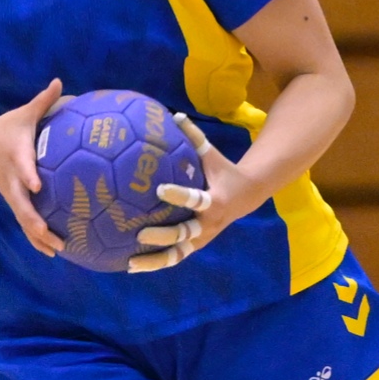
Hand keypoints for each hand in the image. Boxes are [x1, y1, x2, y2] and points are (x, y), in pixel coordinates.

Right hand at [0, 80, 65, 257]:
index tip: (36, 186)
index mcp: (16, 157)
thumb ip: (43, 100)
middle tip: (47, 232)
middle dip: (32, 219)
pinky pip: (25, 223)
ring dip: (37, 236)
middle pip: (20, 203)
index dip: (27, 176)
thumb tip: (60, 81)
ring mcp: (11, 193)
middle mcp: (13, 180)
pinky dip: (37, 238)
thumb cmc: (8, 128)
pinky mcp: (14, 202)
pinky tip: (52, 251)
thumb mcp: (23, 114)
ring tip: (57, 250)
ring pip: (23, 218)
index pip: (22, 167)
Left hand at [129, 115, 256, 273]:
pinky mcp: (196, 245)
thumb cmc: (223, 171)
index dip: (179, 195)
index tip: (159, 189)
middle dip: (163, 236)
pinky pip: (175, 257)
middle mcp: (208, 224)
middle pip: (184, 234)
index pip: (195, 199)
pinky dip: (156, 263)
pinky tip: (132, 266)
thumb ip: (194, 136)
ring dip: (155, 260)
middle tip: (140, 233)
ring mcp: (202, 238)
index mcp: (214, 200)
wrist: (247, 196)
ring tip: (131, 264)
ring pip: (178, 254)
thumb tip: (173, 113)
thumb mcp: (212, 154)